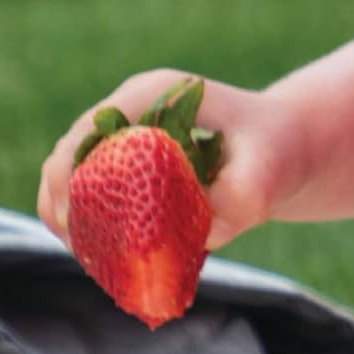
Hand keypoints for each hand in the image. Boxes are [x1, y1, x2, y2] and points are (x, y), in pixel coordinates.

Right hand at [37, 70, 306, 250]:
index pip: (91, 127)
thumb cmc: (279, 148)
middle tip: (83, 249)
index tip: (73, 218)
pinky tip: (110, 256)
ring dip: (74, 217)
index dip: (69, 172)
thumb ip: (244, 196)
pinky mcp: (127, 163)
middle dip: (64, 203)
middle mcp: (132, 111)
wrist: (289, 145)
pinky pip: (92, 194)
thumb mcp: (272, 167)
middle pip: (70, 154)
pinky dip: (92, 224)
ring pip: (73, 178)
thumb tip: (207, 233)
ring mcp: (125, 137)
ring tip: (96, 258)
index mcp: (156, 94)